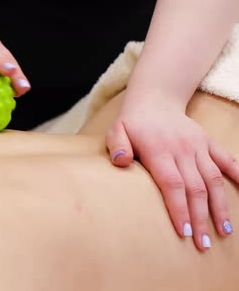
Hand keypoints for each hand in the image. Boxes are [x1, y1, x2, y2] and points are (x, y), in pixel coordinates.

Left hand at [105, 97, 238, 249]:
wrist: (155, 100)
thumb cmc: (132, 123)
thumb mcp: (117, 131)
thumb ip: (117, 146)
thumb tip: (121, 162)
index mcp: (160, 151)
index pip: (173, 185)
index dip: (180, 209)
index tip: (184, 232)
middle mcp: (183, 150)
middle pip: (196, 189)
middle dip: (201, 218)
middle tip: (202, 244)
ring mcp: (199, 147)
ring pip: (214, 180)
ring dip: (220, 207)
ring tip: (224, 232)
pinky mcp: (209, 143)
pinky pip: (227, 159)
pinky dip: (238, 174)